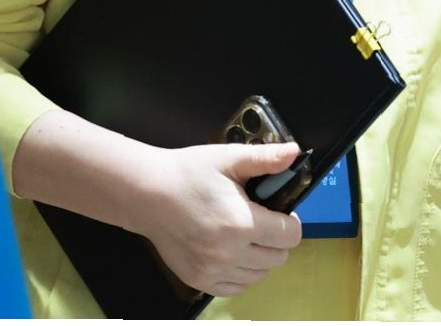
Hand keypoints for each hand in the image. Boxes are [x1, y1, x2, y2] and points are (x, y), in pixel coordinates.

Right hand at [129, 141, 304, 298]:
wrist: (146, 193)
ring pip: (259, 275)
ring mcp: (213, 271)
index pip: (290, 236)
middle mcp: (229, 253)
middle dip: (277, 239)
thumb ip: (264, 159)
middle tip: (261, 221)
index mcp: (241, 222)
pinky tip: (231, 252)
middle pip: (278, 258)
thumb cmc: (187, 173)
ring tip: (245, 235)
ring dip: (260, 257)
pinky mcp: (200, 280)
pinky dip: (241, 273)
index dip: (290, 221)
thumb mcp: (227, 158)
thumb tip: (294, 153)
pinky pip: (237, 287)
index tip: (279, 212)